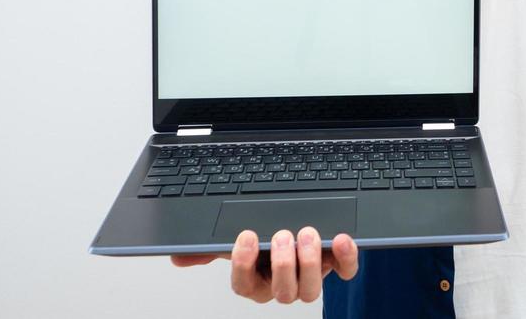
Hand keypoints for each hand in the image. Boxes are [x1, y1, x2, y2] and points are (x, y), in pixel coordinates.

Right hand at [170, 227, 358, 304]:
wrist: (295, 236)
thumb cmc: (264, 244)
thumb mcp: (234, 243)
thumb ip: (207, 249)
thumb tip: (179, 256)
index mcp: (256, 283)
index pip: (244, 285)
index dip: (244, 263)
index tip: (247, 235)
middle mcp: (283, 287)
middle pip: (283, 292)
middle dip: (284, 264)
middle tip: (283, 235)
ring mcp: (310, 279)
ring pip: (312, 289)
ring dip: (311, 262)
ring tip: (307, 233)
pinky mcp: (336, 267)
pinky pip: (345, 271)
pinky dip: (347, 257)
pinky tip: (342, 238)